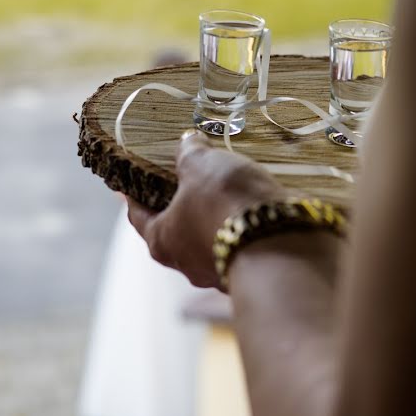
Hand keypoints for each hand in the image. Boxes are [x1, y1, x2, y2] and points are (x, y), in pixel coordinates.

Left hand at [127, 130, 288, 288]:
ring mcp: (220, 273)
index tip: (131, 183)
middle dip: (181, 205)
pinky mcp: (253, 272)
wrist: (283, 247)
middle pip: (175, 230)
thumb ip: (189, 152)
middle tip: (186, 180)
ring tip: (228, 189)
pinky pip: (241, 244)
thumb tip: (187, 142)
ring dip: (215, 217)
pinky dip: (243, 227)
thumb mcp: (201, 165)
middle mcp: (187, 264)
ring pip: (210, 239)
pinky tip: (254, 208)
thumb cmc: (227, 205)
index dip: (135, 196)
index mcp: (161, 240)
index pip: (138, 215)